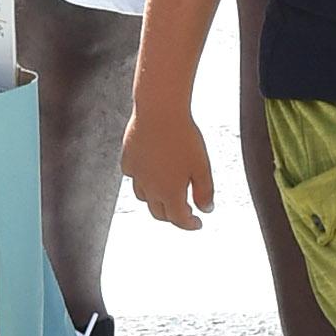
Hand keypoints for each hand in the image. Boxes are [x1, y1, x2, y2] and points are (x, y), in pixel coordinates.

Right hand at [122, 109, 216, 230]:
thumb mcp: (202, 166)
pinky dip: (142, 180)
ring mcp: (136, 175)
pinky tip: (149, 172)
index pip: (179, 220)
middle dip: (172, 216)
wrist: (159, 111)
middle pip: (159, 213)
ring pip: (143, 197)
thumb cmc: (183, 137)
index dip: (190, 224)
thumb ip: (205, 191)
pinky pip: (133, 177)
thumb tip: (206, 209)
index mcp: (170, 193)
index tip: (198, 223)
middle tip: (184, 211)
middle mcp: (150, 189)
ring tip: (165, 193)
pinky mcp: (128, 160)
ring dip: (155, 200)